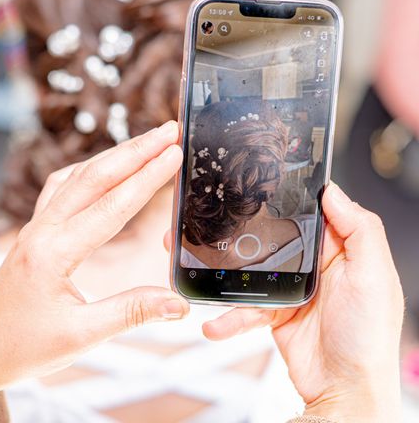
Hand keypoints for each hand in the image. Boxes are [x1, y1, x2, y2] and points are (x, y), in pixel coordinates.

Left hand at [0, 121, 188, 395]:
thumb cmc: (24, 346)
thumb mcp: (80, 337)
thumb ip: (130, 313)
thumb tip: (179, 304)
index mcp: (53, 253)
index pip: (110, 207)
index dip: (147, 178)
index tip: (174, 154)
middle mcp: (42, 230)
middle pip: (93, 178)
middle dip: (135, 151)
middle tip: (169, 131)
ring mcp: (36, 226)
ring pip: (77, 177)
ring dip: (114, 156)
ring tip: (146, 142)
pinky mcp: (35, 229)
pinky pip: (62, 187)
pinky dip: (88, 171)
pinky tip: (104, 167)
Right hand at [197, 183, 404, 421]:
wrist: (345, 390)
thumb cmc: (369, 338)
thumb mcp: (374, 277)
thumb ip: (360, 230)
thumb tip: (334, 193)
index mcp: (343, 250)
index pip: (314, 213)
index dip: (291, 199)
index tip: (263, 187)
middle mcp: (317, 266)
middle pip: (274, 239)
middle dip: (245, 236)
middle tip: (220, 228)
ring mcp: (293, 289)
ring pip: (252, 273)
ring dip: (227, 278)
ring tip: (204, 277)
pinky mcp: (275, 312)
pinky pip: (246, 306)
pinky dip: (229, 316)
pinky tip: (216, 322)